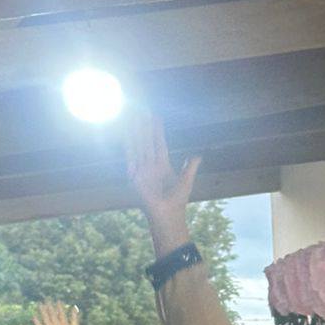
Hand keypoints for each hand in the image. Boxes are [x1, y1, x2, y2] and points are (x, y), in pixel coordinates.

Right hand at [34, 300, 80, 324]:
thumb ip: (74, 318)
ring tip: (40, 304)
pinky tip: (34, 316)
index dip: (60, 308)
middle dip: (50, 307)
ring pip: (46, 318)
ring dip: (43, 311)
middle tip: (47, 299)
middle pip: (52, 314)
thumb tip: (74, 307)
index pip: (61, 314)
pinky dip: (36, 322)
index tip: (58, 300)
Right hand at [125, 113, 199, 252]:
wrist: (167, 215)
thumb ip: (190, 167)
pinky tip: (127, 133)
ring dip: (136, 131)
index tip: (155, 116)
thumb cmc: (177, 202)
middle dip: (144, 126)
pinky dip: (129, 144)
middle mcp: (150, 165)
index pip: (159, 144)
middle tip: (142, 109)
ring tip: (134, 116)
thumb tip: (198, 155)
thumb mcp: (186, 181)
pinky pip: (131, 156)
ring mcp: (141, 169)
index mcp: (162, 166)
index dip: (157, 131)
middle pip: (146, 141)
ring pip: (138, 145)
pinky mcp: (135, 175)